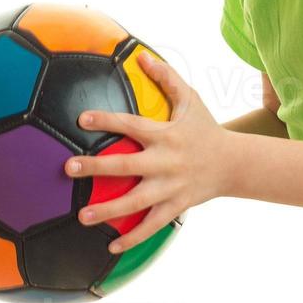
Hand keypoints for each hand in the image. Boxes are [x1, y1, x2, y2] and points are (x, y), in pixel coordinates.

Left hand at [64, 50, 232, 254]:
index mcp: (166, 135)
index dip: (107, 121)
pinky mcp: (176, 207)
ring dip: (108, 211)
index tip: (82, 119)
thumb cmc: (205, 128)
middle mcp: (166, 162)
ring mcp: (171, 187)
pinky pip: (152, 226)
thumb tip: (142, 55)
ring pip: (136, 202)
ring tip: (82, 216)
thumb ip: (166, 77)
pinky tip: (110, 247)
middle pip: (126, 165)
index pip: (132, 125)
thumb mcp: (190, 99)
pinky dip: (133, 238)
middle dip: (96, 167)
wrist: (234, 163)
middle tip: (68, 168)